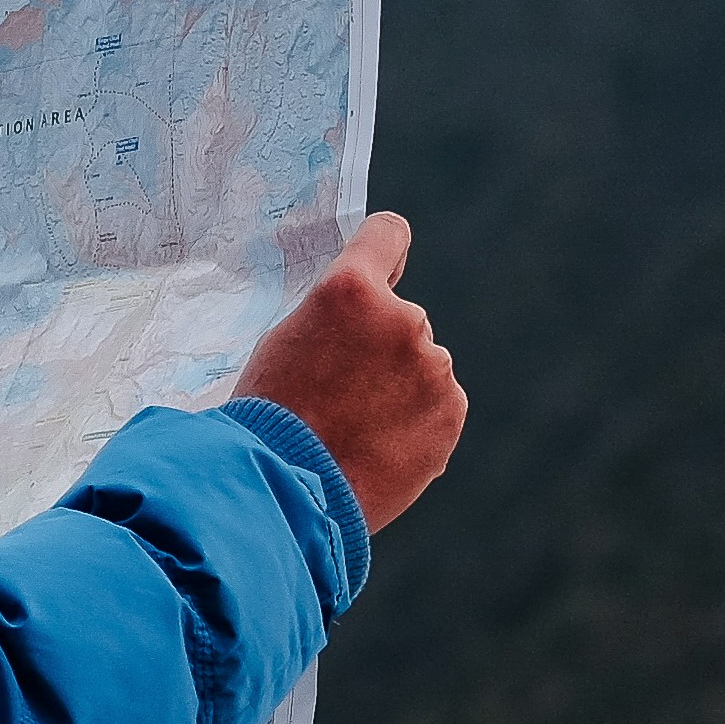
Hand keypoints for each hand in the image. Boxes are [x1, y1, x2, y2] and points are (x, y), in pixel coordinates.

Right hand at [234, 212, 461, 529]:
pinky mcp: (452, 412)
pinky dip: (414, 423)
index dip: (384, 249)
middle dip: (378, 346)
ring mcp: (433, 368)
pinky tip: (377, 447)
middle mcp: (403, 319)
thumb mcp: (285, 341)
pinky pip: (436, 406)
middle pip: (399, 318)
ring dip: (397, 387)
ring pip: (419, 366)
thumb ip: (335, 317)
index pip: (388, 234)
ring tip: (354, 428)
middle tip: (339, 390)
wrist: (288, 489)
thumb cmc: (273, 414)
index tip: (385, 265)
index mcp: (350, 290)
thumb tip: (361, 318)